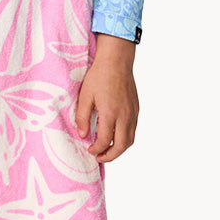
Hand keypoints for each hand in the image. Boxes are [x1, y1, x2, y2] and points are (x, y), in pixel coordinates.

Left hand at [75, 34, 138, 162]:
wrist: (116, 61)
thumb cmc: (99, 76)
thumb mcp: (85, 95)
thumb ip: (83, 117)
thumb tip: (83, 135)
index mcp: (110, 113)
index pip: (105, 140)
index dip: (96, 149)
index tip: (89, 149)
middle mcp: (125, 116)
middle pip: (122, 145)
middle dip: (110, 156)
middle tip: (99, 157)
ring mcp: (133, 113)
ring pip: (130, 140)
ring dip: (120, 149)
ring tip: (108, 150)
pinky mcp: (136, 109)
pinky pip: (133, 130)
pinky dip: (125, 138)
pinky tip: (115, 136)